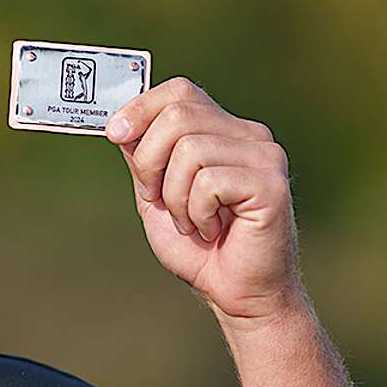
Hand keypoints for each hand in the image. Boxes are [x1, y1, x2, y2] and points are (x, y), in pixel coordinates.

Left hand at [105, 77, 306, 327]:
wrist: (238, 295)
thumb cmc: (200, 249)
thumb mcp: (157, 196)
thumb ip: (143, 158)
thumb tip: (121, 123)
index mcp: (225, 131)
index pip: (180, 91)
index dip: (141, 107)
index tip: (115, 135)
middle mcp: (250, 135)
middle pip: (178, 115)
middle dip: (150, 161)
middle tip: (159, 200)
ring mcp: (265, 157)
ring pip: (190, 149)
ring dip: (175, 197)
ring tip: (193, 223)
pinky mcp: (271, 185)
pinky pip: (209, 181)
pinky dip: (197, 212)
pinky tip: (212, 230)